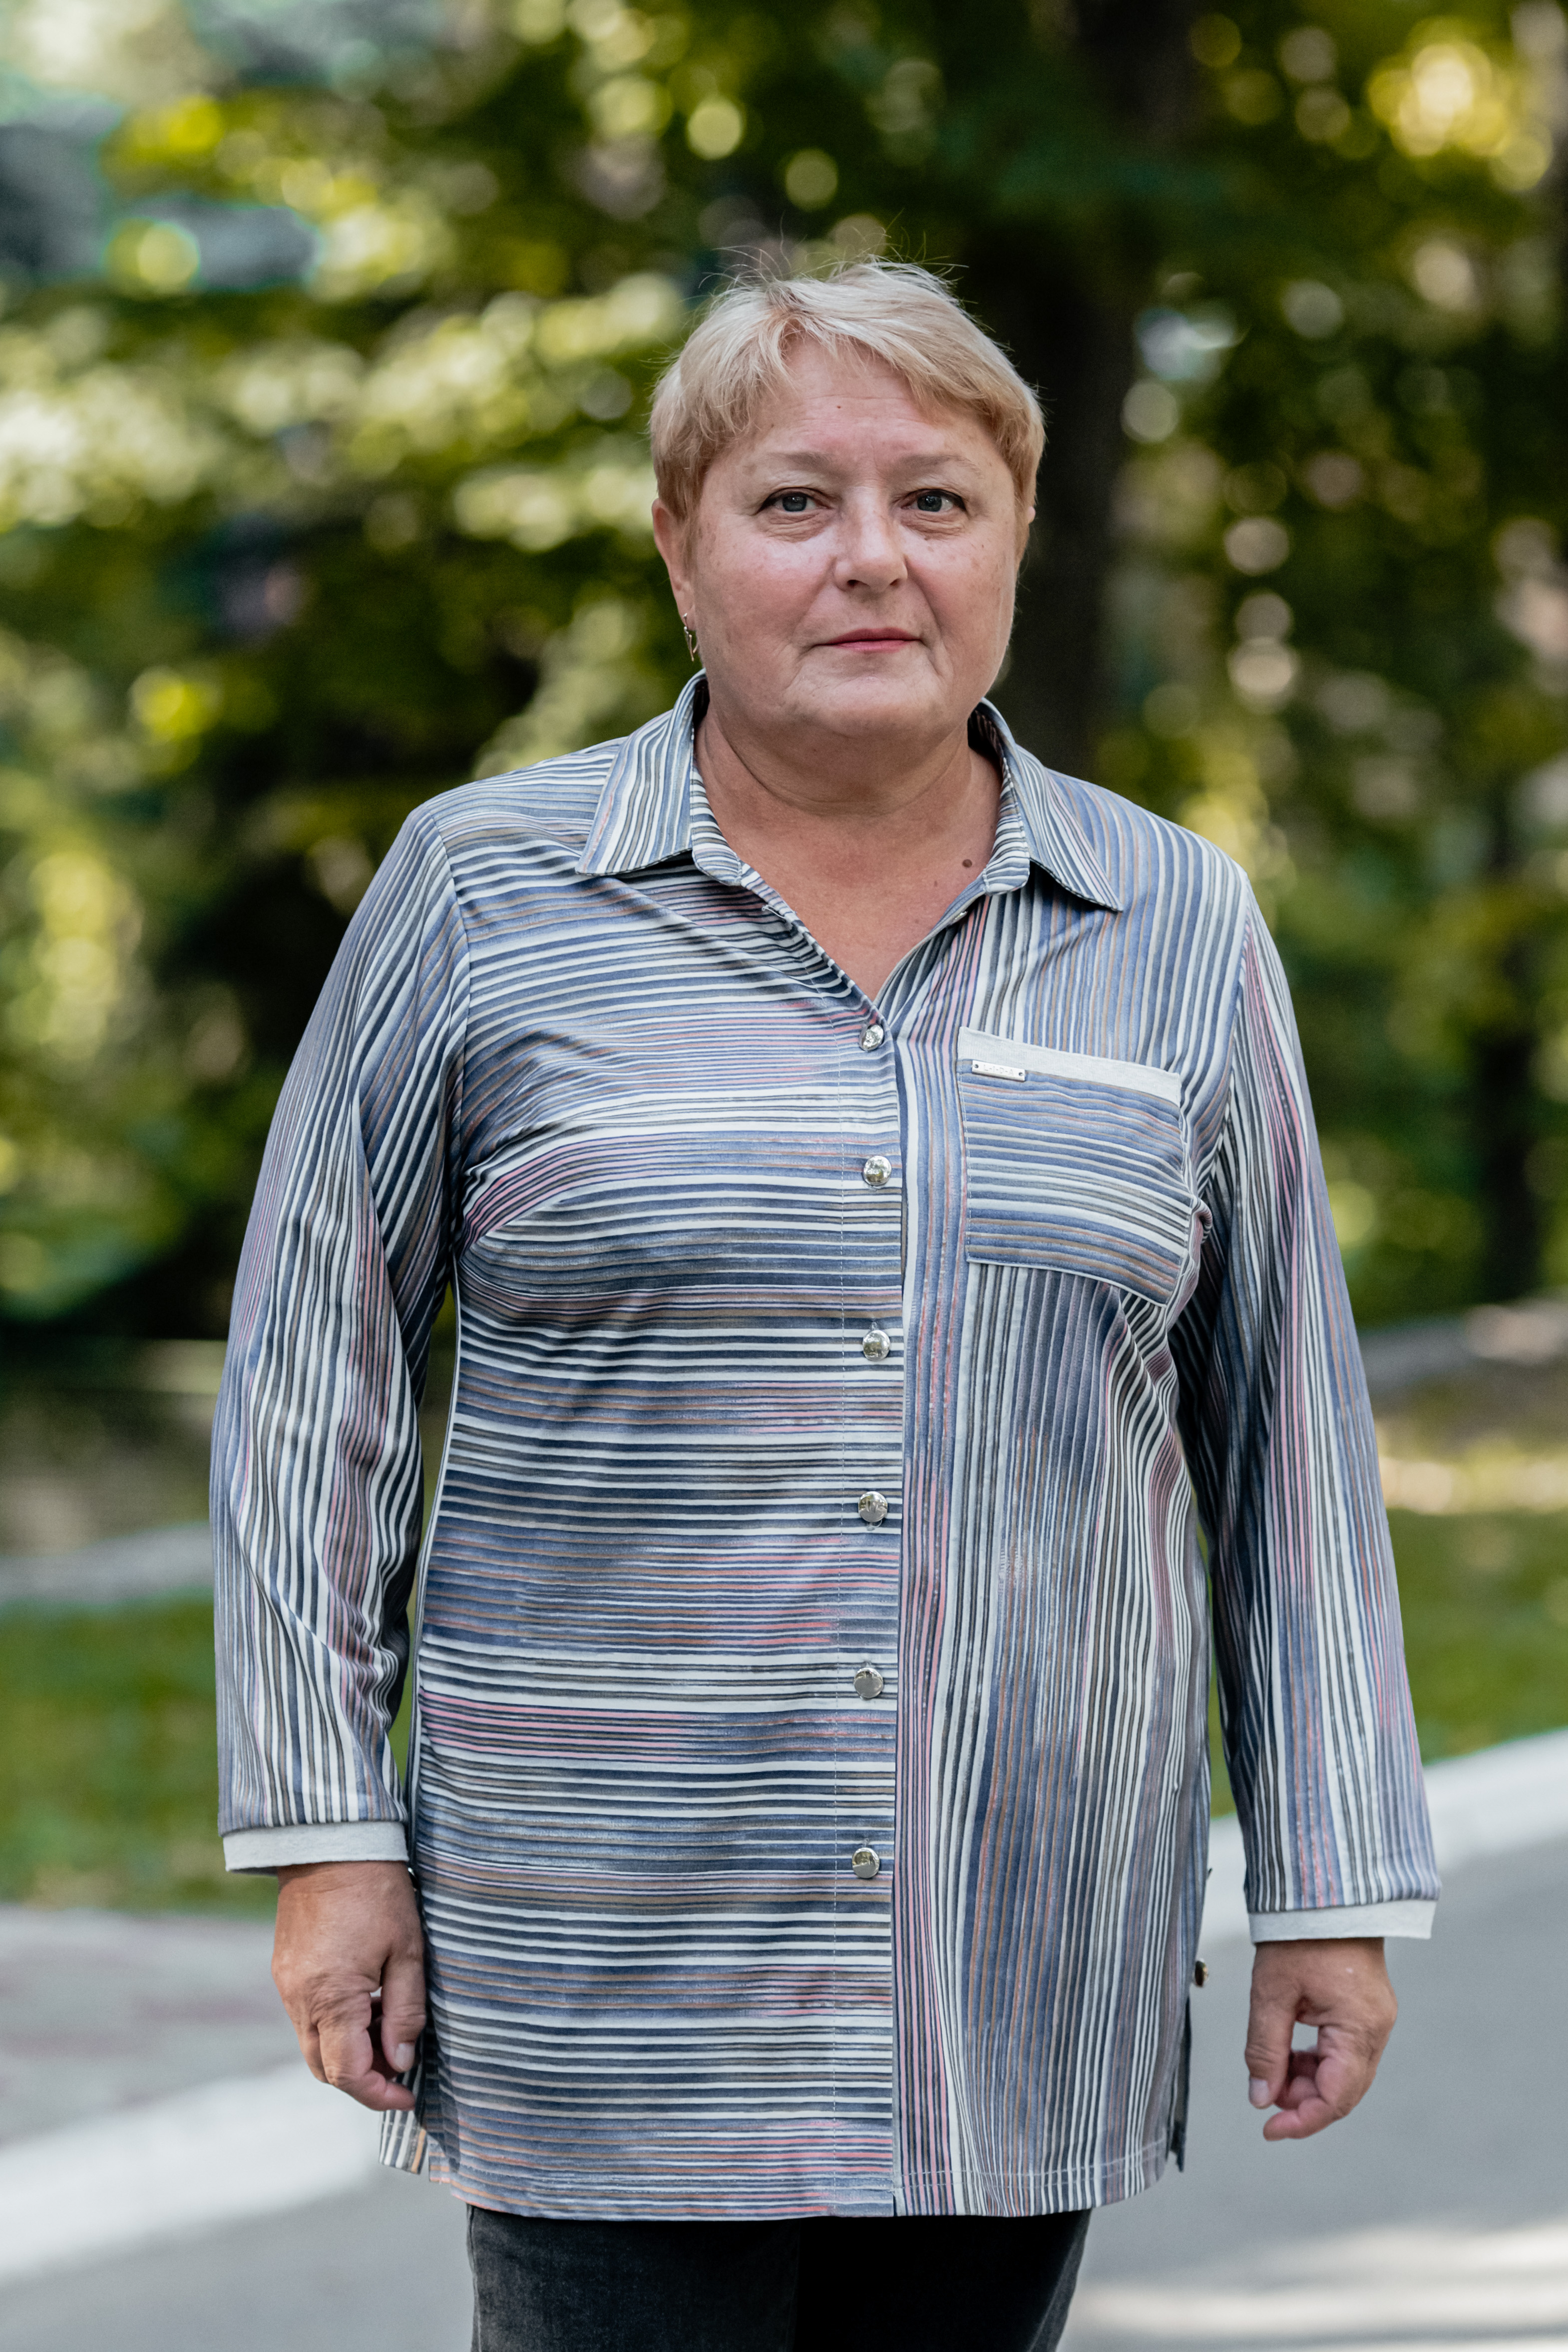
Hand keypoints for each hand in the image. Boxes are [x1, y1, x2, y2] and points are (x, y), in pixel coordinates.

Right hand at [273, 1859, 425, 2112]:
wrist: (331, 1844)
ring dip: (349, 2051)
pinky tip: (368, 2002)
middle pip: (325, 2068)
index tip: (409, 2096)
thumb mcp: (407, 1950)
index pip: (348, 2074)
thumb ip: (405, 2011)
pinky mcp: (285, 1970)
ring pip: (314, 2045)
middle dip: (363, 2078)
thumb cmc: (378, 1892)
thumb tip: (402, 2060)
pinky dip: (335, 2025)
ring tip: (390, 2028)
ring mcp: (287, 1985)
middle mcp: (299, 1999)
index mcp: (331, 1998)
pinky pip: (306, 2017)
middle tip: (402, 2065)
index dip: (380, 2094)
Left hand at [1244, 1936, 1396, 2141]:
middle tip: (1263, 2095)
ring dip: (1307, 2081)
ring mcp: (1375, 2020)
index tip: (1268, 2130)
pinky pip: (1344, 2052)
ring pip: (1343, 2074)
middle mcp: (1376, 2030)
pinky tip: (1289, 2053)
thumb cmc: (1298, 1935)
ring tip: (1271, 2070)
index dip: (1302, 2121)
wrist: (1324, 1893)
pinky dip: (1316, 2061)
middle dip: (1302, 2101)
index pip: (1336, 2098)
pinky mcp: (1366, 2011)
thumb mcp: (1271, 1993)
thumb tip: (1260, 2098)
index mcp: (1359, 2028)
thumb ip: (1265, 2049)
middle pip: (1343, 2091)